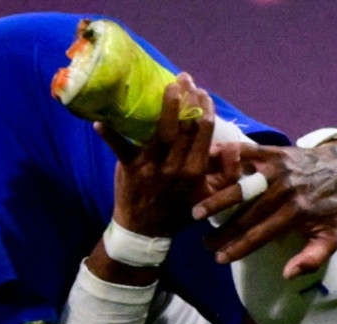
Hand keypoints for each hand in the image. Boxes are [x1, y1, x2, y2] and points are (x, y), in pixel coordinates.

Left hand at [96, 72, 214, 236]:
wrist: (146, 231)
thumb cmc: (179, 210)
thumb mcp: (208, 195)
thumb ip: (227, 173)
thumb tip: (236, 147)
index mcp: (196, 171)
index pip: (204, 134)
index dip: (206, 110)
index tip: (204, 93)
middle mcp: (176, 168)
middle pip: (185, 127)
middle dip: (188, 100)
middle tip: (186, 78)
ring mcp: (153, 168)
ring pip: (161, 132)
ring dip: (166, 106)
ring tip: (169, 85)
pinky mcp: (131, 169)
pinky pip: (120, 149)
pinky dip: (110, 135)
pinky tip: (100, 120)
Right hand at [193, 140, 336, 278]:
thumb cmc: (331, 208)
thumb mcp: (331, 237)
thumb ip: (312, 258)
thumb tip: (288, 274)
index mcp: (297, 212)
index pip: (261, 234)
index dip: (239, 247)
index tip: (220, 259)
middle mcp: (284, 189)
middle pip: (246, 213)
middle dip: (223, 230)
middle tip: (203, 243)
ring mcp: (276, 168)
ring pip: (240, 185)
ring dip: (216, 198)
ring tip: (195, 211)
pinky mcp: (272, 151)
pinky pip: (244, 153)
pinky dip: (223, 157)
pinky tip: (203, 163)